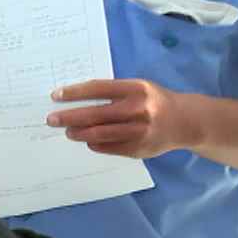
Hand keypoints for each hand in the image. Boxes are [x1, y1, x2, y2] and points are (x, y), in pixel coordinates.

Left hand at [48, 78, 197, 159]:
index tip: (55, 96)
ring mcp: (139, 131)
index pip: (99, 89)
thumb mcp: (139, 89)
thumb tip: (75, 101)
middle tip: (52, 119)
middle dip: (69, 117)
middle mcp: (139, 109)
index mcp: (137, 89)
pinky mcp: (138, 149)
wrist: (186, 121)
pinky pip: (108, 147)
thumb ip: (112, 93)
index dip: (75, 93)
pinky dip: (94, 144)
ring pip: (99, 134)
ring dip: (79, 133)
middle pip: (95, 114)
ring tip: (68, 131)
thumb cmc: (154, 102)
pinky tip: (88, 140)